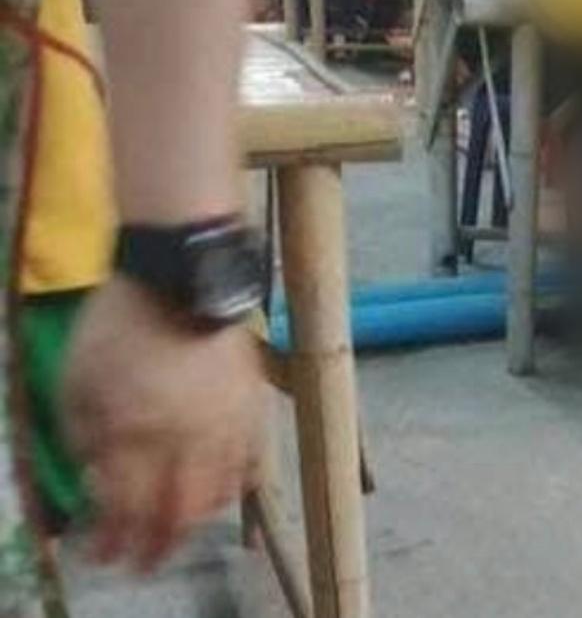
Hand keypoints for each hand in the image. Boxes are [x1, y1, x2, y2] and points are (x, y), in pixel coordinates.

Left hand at [61, 275, 262, 572]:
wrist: (181, 272)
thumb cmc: (118, 326)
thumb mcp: (76, 383)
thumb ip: (83, 439)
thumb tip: (96, 481)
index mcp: (137, 430)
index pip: (127, 508)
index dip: (113, 539)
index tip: (101, 552)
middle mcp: (187, 435)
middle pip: (179, 512)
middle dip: (158, 544)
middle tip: (143, 558)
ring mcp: (227, 419)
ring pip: (221, 491)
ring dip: (198, 518)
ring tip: (181, 525)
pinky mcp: (253, 400)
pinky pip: (254, 457)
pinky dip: (239, 483)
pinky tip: (225, 490)